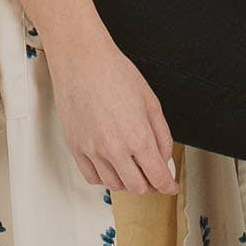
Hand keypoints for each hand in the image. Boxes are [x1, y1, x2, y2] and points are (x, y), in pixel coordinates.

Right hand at [48, 20, 178, 196]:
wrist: (81, 58)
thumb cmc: (114, 72)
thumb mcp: (151, 101)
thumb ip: (162, 135)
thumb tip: (164, 159)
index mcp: (138, 137)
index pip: (158, 178)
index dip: (168, 186)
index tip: (170, 186)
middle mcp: (114, 148)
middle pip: (138, 187)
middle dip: (150, 184)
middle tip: (152, 175)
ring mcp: (92, 149)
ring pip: (114, 185)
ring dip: (127, 181)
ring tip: (130, 166)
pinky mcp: (75, 146)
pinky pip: (92, 177)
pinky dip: (104, 176)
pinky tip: (109, 164)